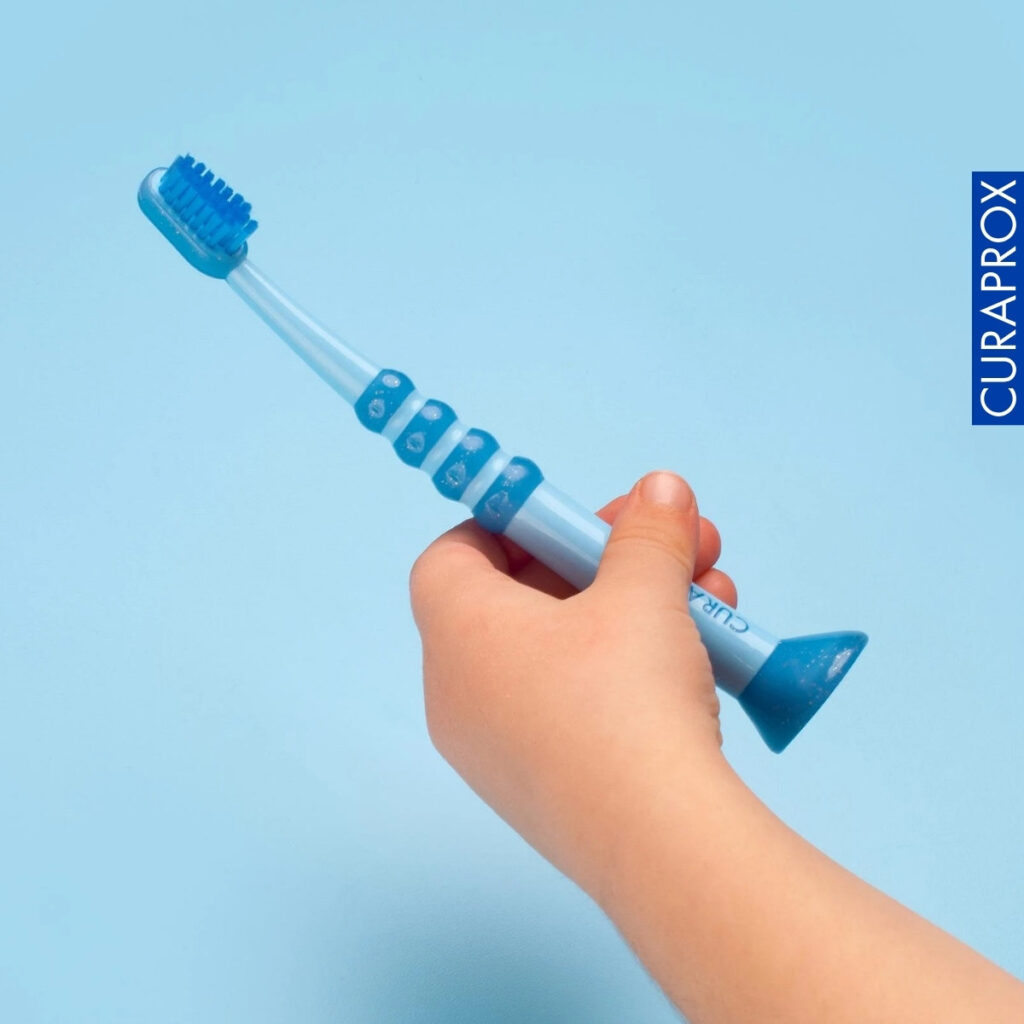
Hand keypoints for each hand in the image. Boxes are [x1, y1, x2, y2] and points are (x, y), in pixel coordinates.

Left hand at [409, 470, 734, 896]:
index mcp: (460, 633)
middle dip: (608, 560)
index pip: (454, 555)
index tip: (574, 514)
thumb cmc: (627, 698)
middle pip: (523, 598)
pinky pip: (579, 706)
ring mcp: (501, 748)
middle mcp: (463, 692)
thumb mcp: (642, 592)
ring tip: (713, 595)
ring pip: (566, 652)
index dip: (511, 522)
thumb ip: (647, 532)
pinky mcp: (546, 787)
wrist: (660, 842)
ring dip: (639, 610)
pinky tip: (705, 658)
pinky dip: (631, 672)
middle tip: (668, 541)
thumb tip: (661, 490)